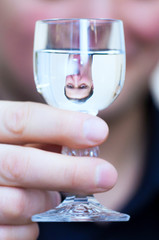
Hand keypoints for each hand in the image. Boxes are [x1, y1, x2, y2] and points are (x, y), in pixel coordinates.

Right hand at [0, 101, 116, 238]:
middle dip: (70, 171)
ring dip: (48, 200)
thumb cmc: (6, 152)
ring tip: (53, 196)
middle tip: (106, 174)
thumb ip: (41, 137)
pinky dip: (32, 225)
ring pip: (19, 204)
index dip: (62, 126)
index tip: (98, 131)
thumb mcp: (15, 137)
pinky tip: (32, 211)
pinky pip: (14, 233)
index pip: (20, 121)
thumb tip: (82, 140)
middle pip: (21, 165)